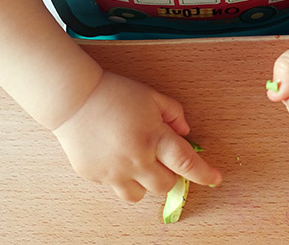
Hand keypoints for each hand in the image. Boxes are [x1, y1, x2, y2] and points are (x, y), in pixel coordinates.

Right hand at [52, 71, 221, 201]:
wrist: (73, 99)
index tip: (215, 179)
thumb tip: (184, 131)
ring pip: (139, 195)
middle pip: (165, 185)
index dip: (205, 174)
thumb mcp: (151, 96)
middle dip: (169, 174)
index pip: (187, 163)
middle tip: (161, 157)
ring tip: (136, 161)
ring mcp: (113, 172)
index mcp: (153, 138)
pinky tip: (113, 155)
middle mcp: (135, 159)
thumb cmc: (114, 93)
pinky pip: (114, 185)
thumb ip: (173, 113)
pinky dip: (119, 175)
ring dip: (144, 182)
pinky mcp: (94, 176)